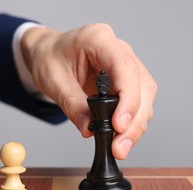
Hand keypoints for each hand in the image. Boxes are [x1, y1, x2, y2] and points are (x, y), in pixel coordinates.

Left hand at [21, 23, 156, 159]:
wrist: (47, 52)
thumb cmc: (49, 58)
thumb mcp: (53, 81)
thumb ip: (72, 105)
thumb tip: (89, 130)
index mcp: (99, 39)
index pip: (125, 69)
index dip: (127, 100)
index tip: (119, 126)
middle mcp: (118, 49)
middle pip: (142, 86)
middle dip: (134, 120)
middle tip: (119, 147)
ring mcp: (125, 64)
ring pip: (145, 96)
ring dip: (136, 125)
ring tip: (119, 147)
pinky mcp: (125, 80)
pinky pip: (137, 101)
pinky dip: (132, 122)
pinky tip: (120, 137)